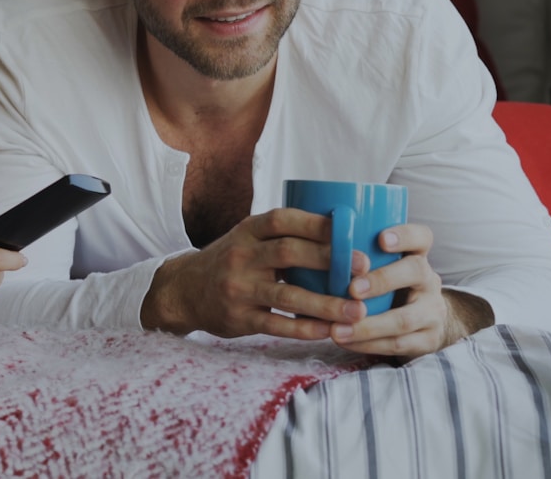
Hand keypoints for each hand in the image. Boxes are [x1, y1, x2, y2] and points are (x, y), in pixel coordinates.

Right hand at [142, 208, 368, 339]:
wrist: (185, 290)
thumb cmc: (231, 261)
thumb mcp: (248, 238)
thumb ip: (284, 235)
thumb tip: (344, 233)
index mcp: (248, 230)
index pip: (283, 220)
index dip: (316, 224)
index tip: (350, 230)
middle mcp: (241, 255)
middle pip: (289, 253)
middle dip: (330, 260)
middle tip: (365, 269)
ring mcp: (239, 288)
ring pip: (288, 295)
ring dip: (326, 304)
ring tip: (358, 311)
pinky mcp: (238, 318)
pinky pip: (276, 325)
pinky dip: (306, 329)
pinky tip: (330, 331)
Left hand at [329, 223, 494, 359]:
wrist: (421, 324)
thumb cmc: (385, 287)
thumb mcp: (378, 267)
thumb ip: (356, 258)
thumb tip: (308, 244)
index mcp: (416, 255)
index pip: (421, 237)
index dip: (404, 235)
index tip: (381, 239)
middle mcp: (429, 280)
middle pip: (415, 271)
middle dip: (381, 280)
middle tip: (351, 289)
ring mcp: (432, 311)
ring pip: (405, 318)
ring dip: (368, 325)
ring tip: (337, 330)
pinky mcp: (429, 339)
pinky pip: (398, 344)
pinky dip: (367, 344)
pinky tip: (344, 342)